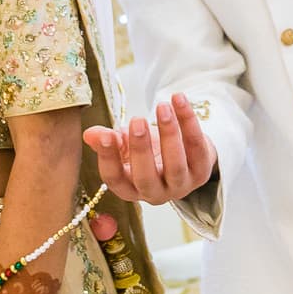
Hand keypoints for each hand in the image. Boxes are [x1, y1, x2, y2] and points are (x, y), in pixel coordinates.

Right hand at [83, 93, 215, 204]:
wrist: (184, 154)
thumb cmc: (149, 150)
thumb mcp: (126, 145)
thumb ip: (109, 140)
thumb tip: (90, 134)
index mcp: (130, 188)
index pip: (115, 179)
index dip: (108, 158)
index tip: (105, 134)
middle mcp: (155, 193)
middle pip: (146, 177)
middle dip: (141, 149)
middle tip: (137, 120)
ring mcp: (180, 185)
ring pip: (175, 166)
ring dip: (169, 134)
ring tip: (162, 107)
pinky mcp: (201, 172)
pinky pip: (197, 146)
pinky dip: (189, 122)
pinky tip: (179, 100)